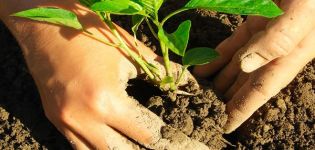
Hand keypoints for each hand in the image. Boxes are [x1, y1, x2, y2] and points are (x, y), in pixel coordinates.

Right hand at [1, 1, 203, 148]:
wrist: (45, 26)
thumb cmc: (90, 35)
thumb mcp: (130, 52)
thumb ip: (162, 73)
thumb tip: (188, 86)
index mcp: (106, 101)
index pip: (146, 134)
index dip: (169, 141)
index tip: (183, 143)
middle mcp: (84, 120)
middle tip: (167, 146)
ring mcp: (65, 123)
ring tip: (140, 145)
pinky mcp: (55, 120)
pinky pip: (80, 147)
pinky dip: (100, 147)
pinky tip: (115, 142)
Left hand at [194, 0, 314, 132]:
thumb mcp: (299, 16)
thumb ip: (276, 40)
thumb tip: (246, 65)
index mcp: (288, 57)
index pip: (261, 91)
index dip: (242, 110)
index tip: (224, 126)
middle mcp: (274, 53)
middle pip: (245, 83)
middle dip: (226, 98)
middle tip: (204, 108)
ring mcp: (261, 40)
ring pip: (236, 67)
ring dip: (218, 79)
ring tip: (199, 91)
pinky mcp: (252, 25)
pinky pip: (231, 47)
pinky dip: (216, 58)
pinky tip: (202, 67)